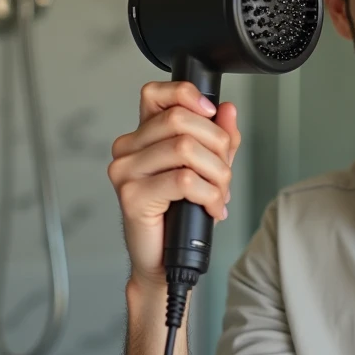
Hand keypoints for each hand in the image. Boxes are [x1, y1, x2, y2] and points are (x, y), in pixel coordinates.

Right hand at [107, 81, 240, 290]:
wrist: (165, 260)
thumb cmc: (181, 214)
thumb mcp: (208, 168)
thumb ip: (219, 138)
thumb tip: (228, 110)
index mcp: (143, 136)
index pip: (156, 93)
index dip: (186, 95)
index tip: (211, 112)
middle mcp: (128, 149)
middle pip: (180, 121)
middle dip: (217, 145)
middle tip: (225, 173)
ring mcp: (126, 171)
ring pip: (185, 149)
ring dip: (217, 173)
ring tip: (221, 194)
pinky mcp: (131, 196)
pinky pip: (183, 180)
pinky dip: (209, 194)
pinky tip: (213, 208)